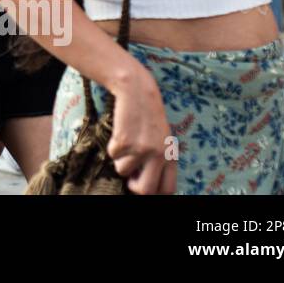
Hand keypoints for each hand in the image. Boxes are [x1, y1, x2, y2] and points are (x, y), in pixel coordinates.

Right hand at [107, 67, 176, 194]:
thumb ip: (159, 159)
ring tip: (126, 142)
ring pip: (123, 170)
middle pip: (146, 190)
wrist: (137, 91)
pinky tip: (120, 132)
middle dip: (134, 186)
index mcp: (171, 156)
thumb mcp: (162, 138)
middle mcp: (159, 155)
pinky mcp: (125, 141)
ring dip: (120, 159)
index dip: (153, 191)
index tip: (142, 184)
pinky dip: (112, 146)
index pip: (167, 189)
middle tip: (130, 178)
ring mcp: (142, 149)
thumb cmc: (148, 115)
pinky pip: (112, 155)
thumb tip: (144, 182)